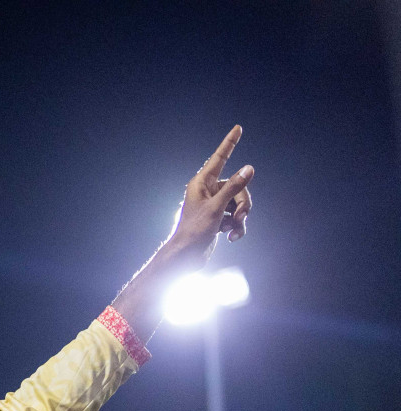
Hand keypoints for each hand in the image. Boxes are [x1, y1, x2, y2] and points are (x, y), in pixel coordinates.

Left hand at [164, 126, 253, 264]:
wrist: (186, 257)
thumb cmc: (194, 231)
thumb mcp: (216, 208)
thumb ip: (234, 187)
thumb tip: (249, 168)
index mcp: (202, 183)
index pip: (219, 158)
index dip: (229, 143)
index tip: (237, 128)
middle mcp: (208, 191)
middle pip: (239, 187)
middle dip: (244, 203)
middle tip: (240, 217)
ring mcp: (214, 205)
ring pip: (240, 203)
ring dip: (241, 218)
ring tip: (233, 230)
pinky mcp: (219, 218)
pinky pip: (237, 216)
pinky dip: (238, 226)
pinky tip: (232, 236)